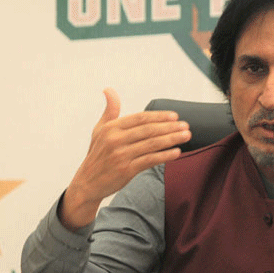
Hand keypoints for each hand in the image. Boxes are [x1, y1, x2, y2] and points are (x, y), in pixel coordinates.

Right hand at [60, 88, 190, 229]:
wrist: (88, 182)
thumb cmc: (98, 154)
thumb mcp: (100, 130)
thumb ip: (110, 111)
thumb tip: (108, 90)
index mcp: (111, 128)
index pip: (140, 118)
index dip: (159, 116)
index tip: (175, 116)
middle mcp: (115, 140)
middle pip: (149, 130)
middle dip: (170, 127)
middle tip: (186, 126)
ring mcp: (121, 155)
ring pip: (152, 144)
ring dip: (172, 139)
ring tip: (186, 136)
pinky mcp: (126, 170)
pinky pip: (150, 160)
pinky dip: (165, 156)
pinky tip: (177, 152)